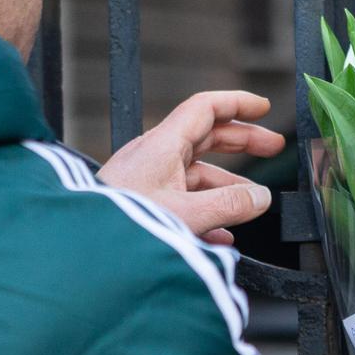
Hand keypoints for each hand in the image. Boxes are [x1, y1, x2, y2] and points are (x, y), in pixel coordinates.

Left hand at [97, 91, 285, 244]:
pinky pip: (184, 199)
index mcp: (163, 146)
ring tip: (250, 205)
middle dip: (243, 142)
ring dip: (227, 186)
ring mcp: (148, 179)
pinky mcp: (144, 203)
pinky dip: (208, 210)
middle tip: (273, 149)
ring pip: (197, 173)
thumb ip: (229, 205)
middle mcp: (155, 156)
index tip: (263, 108)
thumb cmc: (122, 227)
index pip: (205, 109)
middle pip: (206, 137)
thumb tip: (260, 198)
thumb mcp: (186, 214)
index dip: (237, 104)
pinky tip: (221, 234)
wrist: (81, 250)